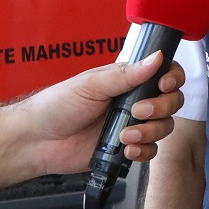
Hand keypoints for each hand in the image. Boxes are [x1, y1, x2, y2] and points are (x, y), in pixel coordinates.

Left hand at [0, 53, 185, 177]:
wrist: (37, 141)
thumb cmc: (55, 107)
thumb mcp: (91, 84)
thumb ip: (126, 74)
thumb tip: (156, 57)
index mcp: (126, 80)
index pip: (163, 74)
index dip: (172, 79)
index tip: (164, 85)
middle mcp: (132, 101)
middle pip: (170, 102)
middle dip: (161, 108)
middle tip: (138, 112)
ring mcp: (130, 125)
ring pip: (164, 127)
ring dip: (151, 132)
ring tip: (126, 136)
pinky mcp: (125, 148)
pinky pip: (150, 151)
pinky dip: (144, 151)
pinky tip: (127, 150)